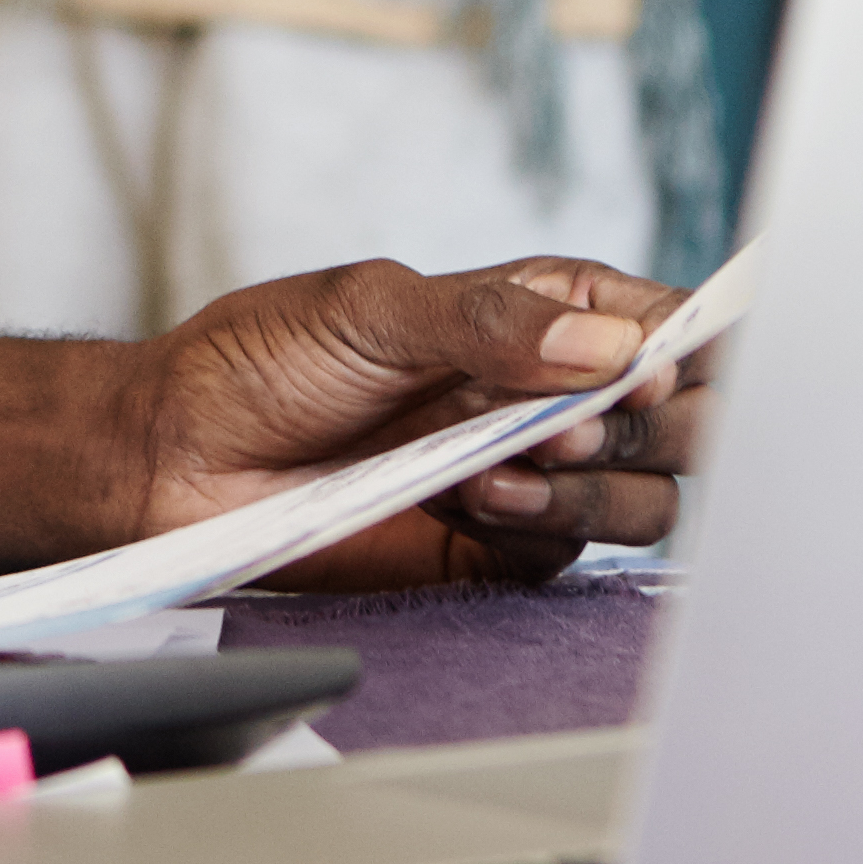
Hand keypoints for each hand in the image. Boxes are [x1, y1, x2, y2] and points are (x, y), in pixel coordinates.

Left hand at [114, 255, 708, 592]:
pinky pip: (572, 556)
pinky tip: (476, 501)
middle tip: (580, 419)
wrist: (179, 460)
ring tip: (508, 462)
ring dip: (596, 483)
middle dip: (653, 424)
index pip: (660, 322)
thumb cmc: (262, 361)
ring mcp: (531, 476)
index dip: (683, 344)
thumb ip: (489, 322)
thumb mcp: (369, 308)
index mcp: (537, 313)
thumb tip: (607, 349)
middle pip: (682, 420)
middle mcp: (549, 394)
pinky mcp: (498, 550)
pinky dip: (543, 528)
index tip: (654, 366)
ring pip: (648, 497)